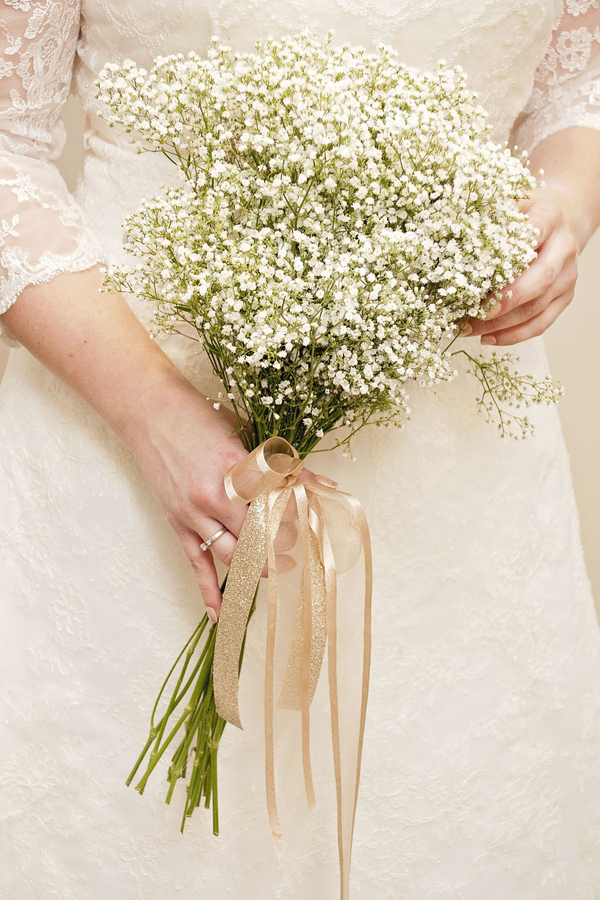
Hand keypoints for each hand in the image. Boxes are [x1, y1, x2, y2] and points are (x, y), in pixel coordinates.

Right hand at [121, 373, 322, 618]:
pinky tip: (220, 614)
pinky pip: (196, 564)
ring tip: (276, 570)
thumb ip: (286, 466)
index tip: (312, 527)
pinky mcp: (177, 523)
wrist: (148, 411)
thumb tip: (325, 486)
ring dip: (257, 568)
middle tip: (296, 549)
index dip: (299, 520)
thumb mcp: (246, 435)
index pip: (280, 508)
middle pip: (260, 538)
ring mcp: (193, 513)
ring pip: (233, 556)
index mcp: (238, 470)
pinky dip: (209, 590)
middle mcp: (216, 496)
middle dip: (282, 547)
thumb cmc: (199, 416)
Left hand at [464, 188, 579, 345]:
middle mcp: (563, 248)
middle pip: (539, 279)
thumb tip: (446, 235)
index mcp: (549, 218)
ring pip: (537, 307)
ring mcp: (567, 276)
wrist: (563, 220)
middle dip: (506, 299)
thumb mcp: (508, 204)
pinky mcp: (564, 297)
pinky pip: (541, 323)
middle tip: (475, 312)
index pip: (531, 236)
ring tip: (467, 328)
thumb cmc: (526, 214)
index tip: (481, 273)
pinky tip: (487, 338)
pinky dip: (513, 335)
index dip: (508, 257)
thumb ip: (487, 217)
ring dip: (500, 323)